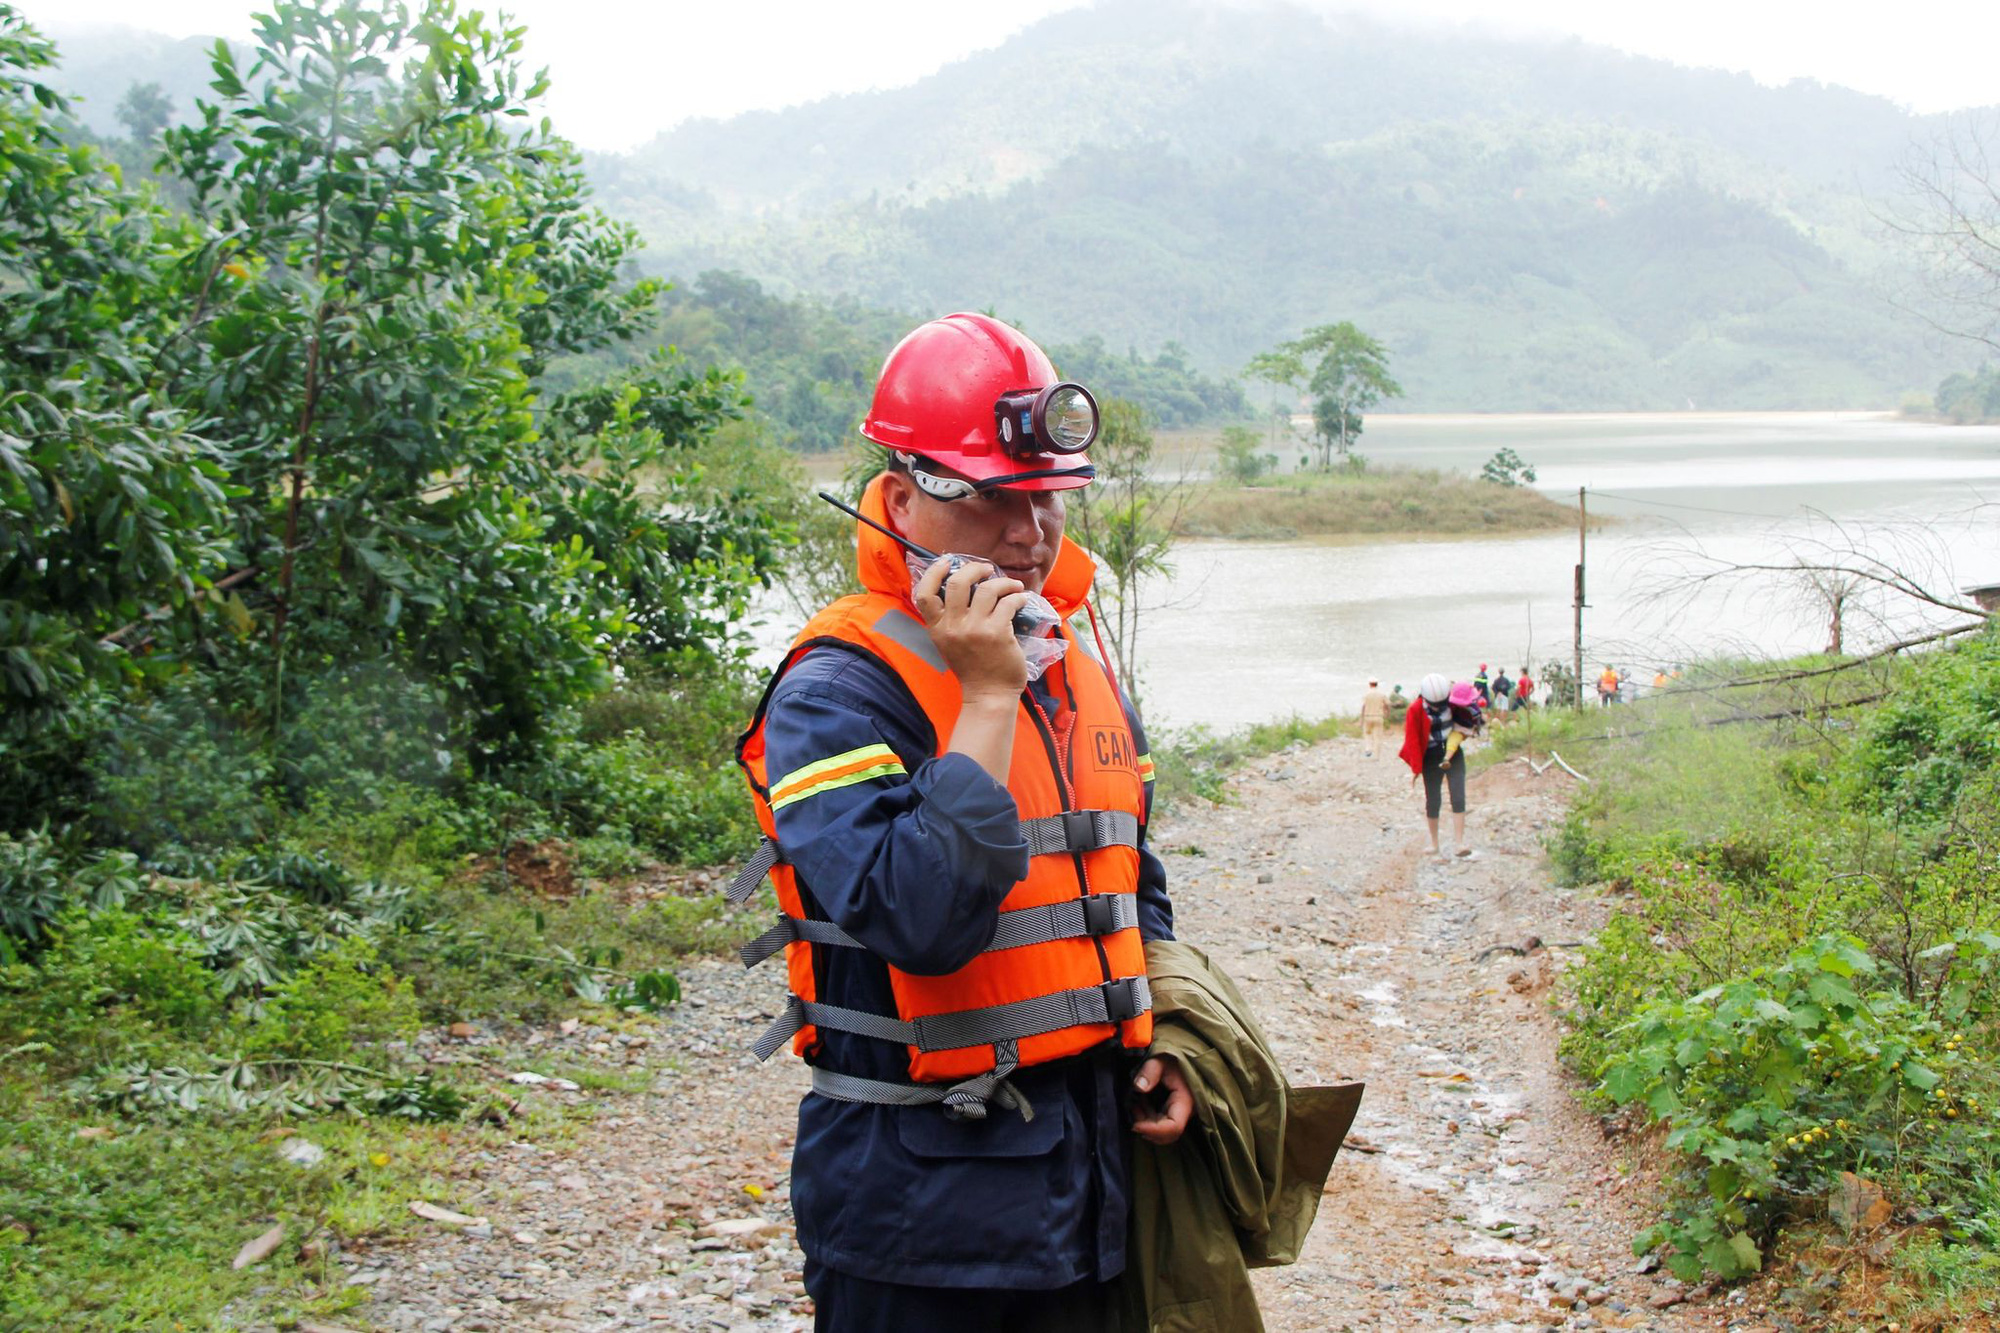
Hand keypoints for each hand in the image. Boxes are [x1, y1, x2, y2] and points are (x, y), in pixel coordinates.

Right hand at [912, 556, 1028, 702]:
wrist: (988, 695)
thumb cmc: (972, 668)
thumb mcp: (949, 643)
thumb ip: (949, 619)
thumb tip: (962, 586)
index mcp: (938, 629)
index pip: (924, 594)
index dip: (934, 572)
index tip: (946, 561)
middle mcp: (953, 627)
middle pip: (957, 582)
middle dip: (975, 568)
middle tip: (987, 569)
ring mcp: (975, 629)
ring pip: (987, 589)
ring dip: (1004, 582)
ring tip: (1013, 586)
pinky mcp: (998, 633)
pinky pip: (1009, 602)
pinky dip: (1018, 596)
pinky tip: (1021, 599)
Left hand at [1130, 1054, 1192, 1144]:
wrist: (1178, 1056)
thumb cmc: (1169, 1057)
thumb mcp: (1159, 1059)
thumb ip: (1150, 1071)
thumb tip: (1139, 1088)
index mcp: (1185, 1100)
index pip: (1173, 1127)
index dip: (1154, 1130)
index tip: (1135, 1124)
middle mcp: (1185, 1111)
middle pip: (1168, 1134)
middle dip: (1147, 1128)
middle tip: (1131, 1112)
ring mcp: (1179, 1112)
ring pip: (1163, 1131)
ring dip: (1145, 1124)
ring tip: (1133, 1105)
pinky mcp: (1172, 1111)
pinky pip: (1160, 1123)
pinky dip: (1147, 1119)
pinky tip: (1137, 1105)